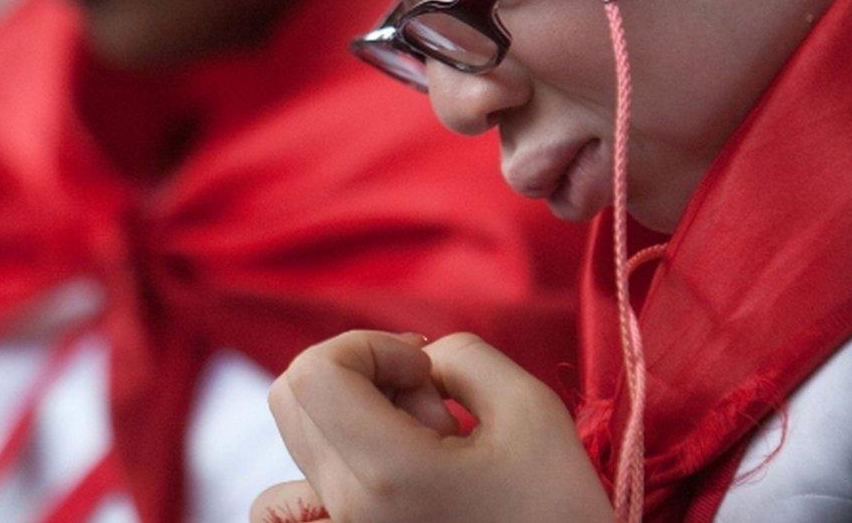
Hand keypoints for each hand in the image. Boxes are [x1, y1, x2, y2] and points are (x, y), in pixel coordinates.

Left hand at [252, 330, 612, 522]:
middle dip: (364, 374)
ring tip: (426, 454)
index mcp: (385, 475)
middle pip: (295, 397)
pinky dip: (336, 469)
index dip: (369, 346)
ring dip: (356, 423)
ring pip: (298, 446)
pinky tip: (396, 479)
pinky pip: (295, 503)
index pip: (316, 372)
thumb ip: (461, 354)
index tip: (425, 371)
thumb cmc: (557, 513)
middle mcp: (344, 514)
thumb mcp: (530, 409)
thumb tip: (416, 361)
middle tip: (430, 404)